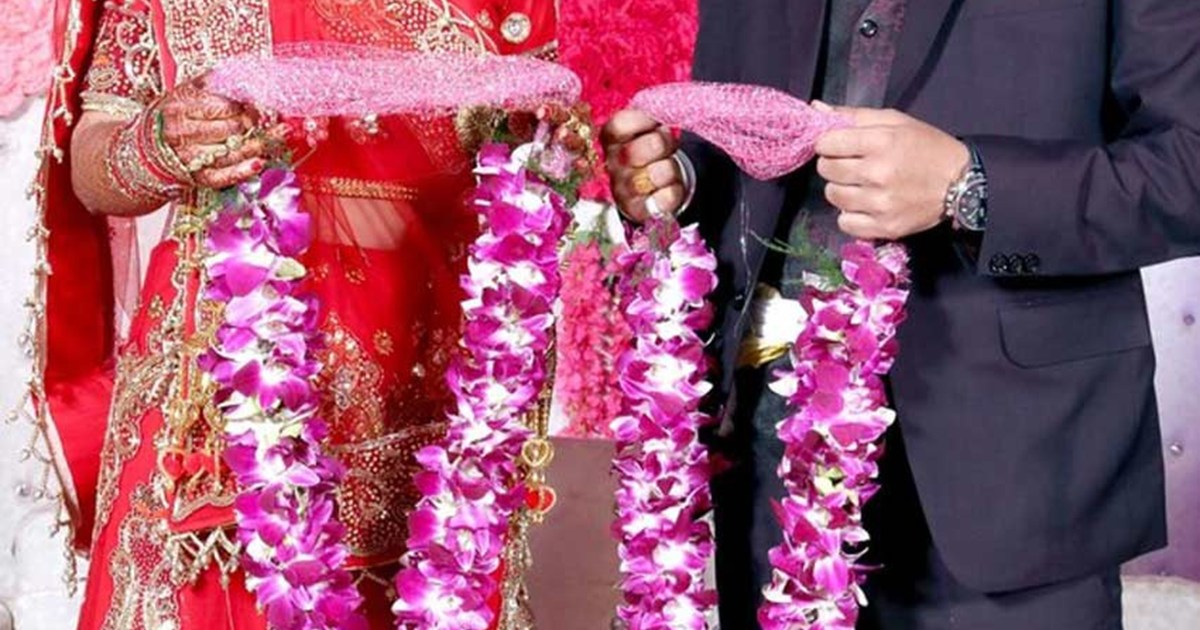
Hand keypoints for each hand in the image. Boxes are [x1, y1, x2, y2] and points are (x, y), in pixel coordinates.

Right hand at [156, 80, 283, 188]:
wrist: (148, 146)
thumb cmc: (175, 115)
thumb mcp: (187, 92)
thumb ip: (213, 83)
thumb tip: (246, 75)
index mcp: (179, 107)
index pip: (222, 106)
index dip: (245, 104)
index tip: (257, 102)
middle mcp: (182, 133)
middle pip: (230, 129)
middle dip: (253, 123)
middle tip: (264, 117)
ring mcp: (189, 157)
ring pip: (232, 152)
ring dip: (260, 144)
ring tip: (280, 135)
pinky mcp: (197, 177)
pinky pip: (224, 176)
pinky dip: (244, 170)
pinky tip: (259, 163)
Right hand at [602, 109, 685, 222]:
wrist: (658, 185)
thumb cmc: (653, 148)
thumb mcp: (649, 127)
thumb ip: (652, 113)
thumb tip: (666, 105)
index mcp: (611, 140)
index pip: (619, 125)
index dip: (643, 121)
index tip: (656, 122)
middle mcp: (613, 165)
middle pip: (635, 151)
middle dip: (661, 145)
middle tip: (666, 146)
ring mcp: (624, 191)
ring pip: (654, 175)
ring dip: (670, 169)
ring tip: (668, 168)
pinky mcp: (640, 211)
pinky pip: (663, 200)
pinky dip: (673, 191)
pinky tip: (670, 188)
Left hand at [814, 104, 968, 239]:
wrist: (962, 182)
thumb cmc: (927, 147)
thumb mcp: (896, 121)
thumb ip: (854, 116)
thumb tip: (816, 110)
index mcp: (881, 142)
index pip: (827, 143)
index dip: (828, 143)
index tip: (838, 145)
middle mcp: (878, 174)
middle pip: (826, 170)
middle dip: (833, 164)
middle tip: (851, 164)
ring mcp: (880, 203)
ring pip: (833, 196)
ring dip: (841, 189)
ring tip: (860, 184)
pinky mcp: (884, 226)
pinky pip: (845, 223)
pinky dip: (850, 215)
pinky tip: (865, 205)